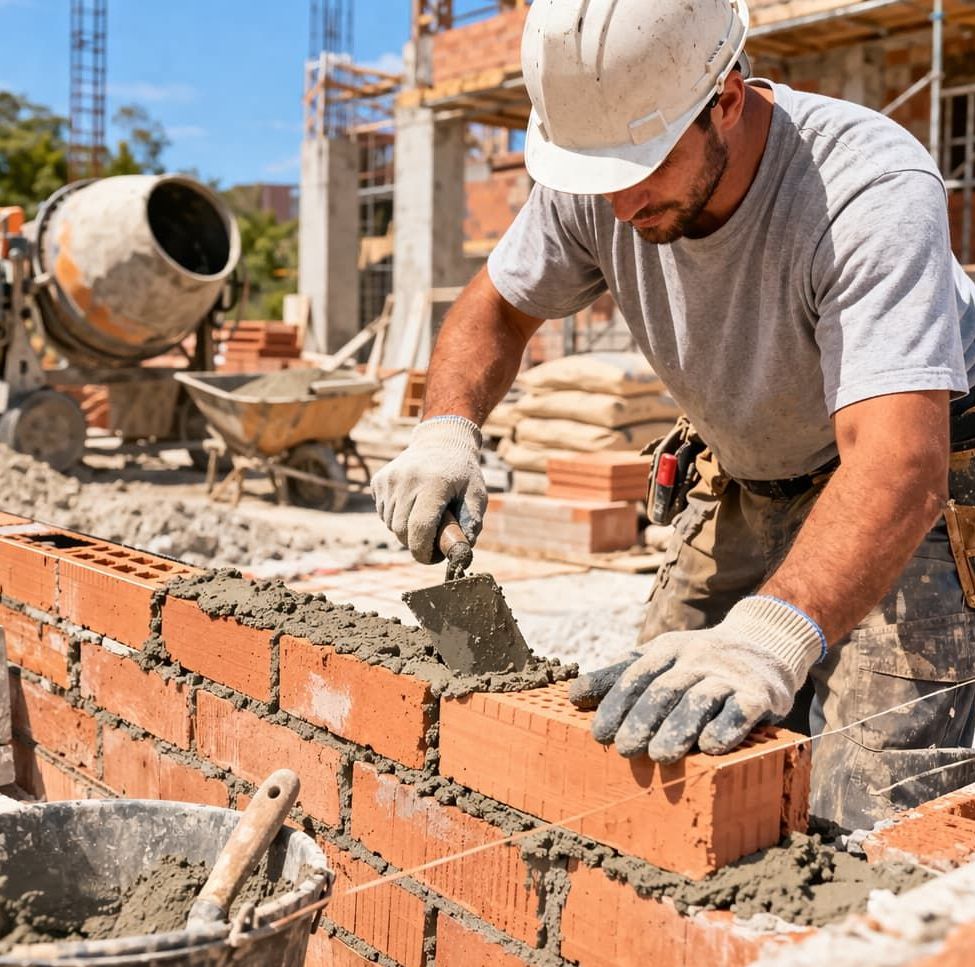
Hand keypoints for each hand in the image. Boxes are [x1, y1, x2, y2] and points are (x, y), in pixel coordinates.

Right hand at [372, 416, 486, 563]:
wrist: (442, 441)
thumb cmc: (462, 474)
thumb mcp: (477, 495)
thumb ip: (471, 524)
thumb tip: (460, 553)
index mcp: (434, 484)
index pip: (420, 528)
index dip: (424, 551)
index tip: (432, 558)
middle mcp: (407, 480)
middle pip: (402, 530)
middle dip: (415, 543)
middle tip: (430, 542)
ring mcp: (390, 478)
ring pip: (390, 524)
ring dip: (405, 530)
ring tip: (423, 518)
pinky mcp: (379, 479)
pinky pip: (383, 512)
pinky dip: (396, 517)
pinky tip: (411, 505)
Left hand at [568, 596, 824, 761]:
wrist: (766, 643)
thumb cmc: (698, 661)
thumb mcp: (659, 658)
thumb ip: (618, 676)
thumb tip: (573, 696)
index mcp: (667, 649)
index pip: (637, 675)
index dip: (616, 704)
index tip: (598, 733)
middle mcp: (697, 658)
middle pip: (666, 689)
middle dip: (643, 720)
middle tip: (625, 749)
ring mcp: (729, 675)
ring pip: (701, 700)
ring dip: (679, 728)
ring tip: (659, 756)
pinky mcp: (759, 694)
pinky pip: (742, 710)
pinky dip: (727, 727)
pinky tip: (711, 746)